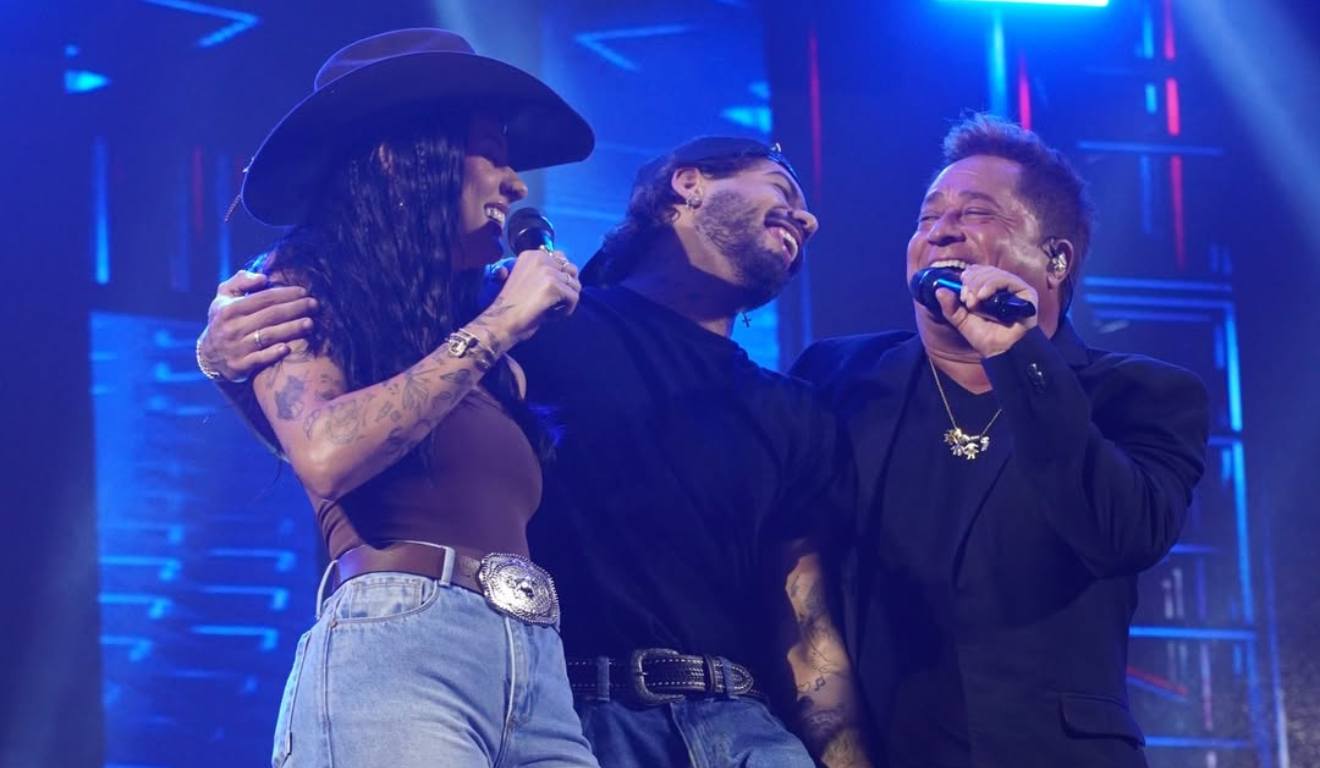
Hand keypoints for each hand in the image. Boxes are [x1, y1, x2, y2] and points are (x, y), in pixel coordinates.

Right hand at [198, 270, 318, 381]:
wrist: (209, 355)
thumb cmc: (225, 319)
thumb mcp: (224, 297)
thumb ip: (241, 281)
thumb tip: (263, 278)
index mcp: (229, 309)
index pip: (263, 298)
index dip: (286, 294)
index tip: (304, 291)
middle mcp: (232, 328)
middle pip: (270, 315)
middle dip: (295, 308)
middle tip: (314, 305)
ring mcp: (235, 348)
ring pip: (268, 336)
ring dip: (291, 329)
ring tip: (310, 323)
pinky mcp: (239, 366)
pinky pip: (259, 359)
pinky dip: (274, 353)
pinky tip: (289, 348)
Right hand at [473, 250, 579, 345]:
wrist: (502, 321)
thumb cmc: (514, 305)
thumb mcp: (529, 280)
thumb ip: (546, 272)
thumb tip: (571, 271)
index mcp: (532, 254)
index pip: (562, 259)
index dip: (560, 279)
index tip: (547, 292)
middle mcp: (540, 257)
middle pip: (572, 272)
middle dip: (566, 289)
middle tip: (551, 302)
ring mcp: (548, 271)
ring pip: (575, 286)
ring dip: (566, 301)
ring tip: (549, 309)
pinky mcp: (553, 286)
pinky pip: (574, 298)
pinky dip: (566, 311)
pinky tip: (551, 316)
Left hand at [935, 264, 1037, 357]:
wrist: (1000, 351)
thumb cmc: (984, 336)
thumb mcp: (962, 320)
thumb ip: (951, 307)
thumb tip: (939, 290)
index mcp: (989, 289)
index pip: (978, 271)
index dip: (968, 277)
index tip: (961, 292)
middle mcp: (1004, 286)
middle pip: (985, 271)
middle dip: (971, 282)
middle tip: (966, 299)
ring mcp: (1016, 288)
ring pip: (994, 273)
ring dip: (979, 284)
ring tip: (974, 302)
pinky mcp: (1026, 292)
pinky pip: (1007, 280)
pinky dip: (991, 285)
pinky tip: (982, 296)